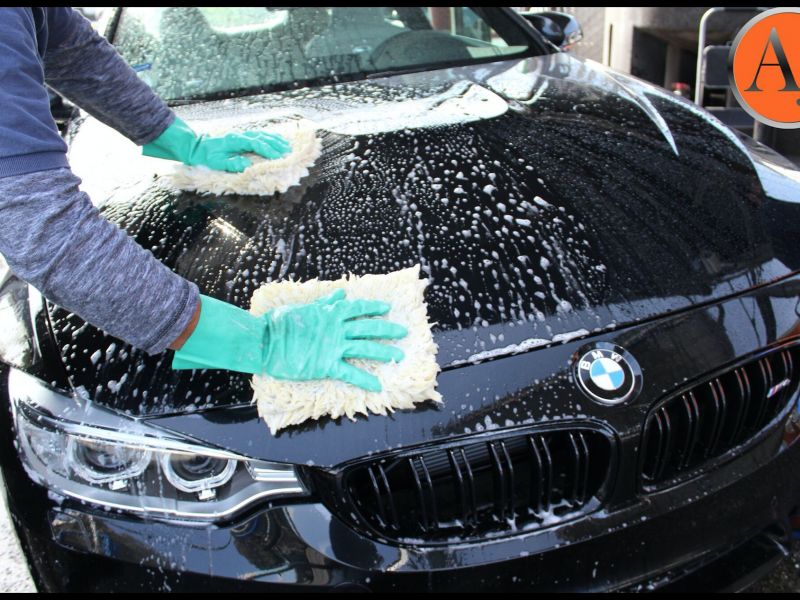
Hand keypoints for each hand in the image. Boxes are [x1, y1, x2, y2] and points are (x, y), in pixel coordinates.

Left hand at [143, 117, 290, 172]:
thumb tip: (247, 165)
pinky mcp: (241, 137)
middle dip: (276, 145)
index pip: (256, 144)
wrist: (195, 146)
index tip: (279, 156)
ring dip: (275, 140)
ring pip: (262, 135)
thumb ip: (232, 164)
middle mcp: (240, 135)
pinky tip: (276, 141)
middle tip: (288, 151)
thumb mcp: (216, 162)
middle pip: (262, 137)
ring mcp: (241, 135)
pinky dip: (269, 138)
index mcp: (235, 141)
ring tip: (287, 145)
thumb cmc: (205, 156)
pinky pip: (259, 136)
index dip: (268, 150)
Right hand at [263, 289, 406, 390]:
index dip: (373, 308)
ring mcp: (333, 347)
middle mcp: (336, 328)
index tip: (387, 308)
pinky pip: (350, 373)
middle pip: (368, 328)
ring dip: (384, 352)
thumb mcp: (305, 307)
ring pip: (365, 348)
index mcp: (330, 313)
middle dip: (387, 330)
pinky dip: (365, 380)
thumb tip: (341, 293)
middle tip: (403, 332)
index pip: (358, 308)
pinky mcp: (326, 365)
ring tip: (399, 356)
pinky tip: (378, 386)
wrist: (265, 341)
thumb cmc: (280, 323)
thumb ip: (325, 302)